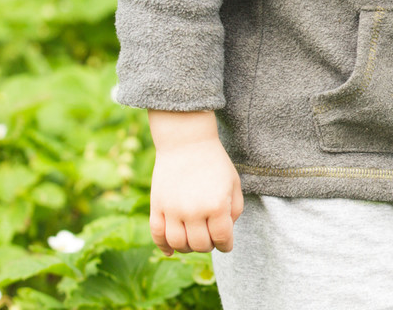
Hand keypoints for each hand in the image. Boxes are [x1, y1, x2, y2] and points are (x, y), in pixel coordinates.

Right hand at [148, 110, 243, 255]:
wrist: (187, 141)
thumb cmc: (214, 161)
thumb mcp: (233, 182)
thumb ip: (235, 210)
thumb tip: (225, 233)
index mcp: (217, 205)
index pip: (222, 239)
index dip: (226, 245)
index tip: (226, 243)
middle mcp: (194, 211)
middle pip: (201, 245)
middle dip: (209, 245)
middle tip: (210, 237)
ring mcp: (173, 210)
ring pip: (178, 244)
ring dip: (188, 247)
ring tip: (194, 239)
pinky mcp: (157, 206)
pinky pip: (157, 235)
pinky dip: (163, 246)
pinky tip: (171, 250)